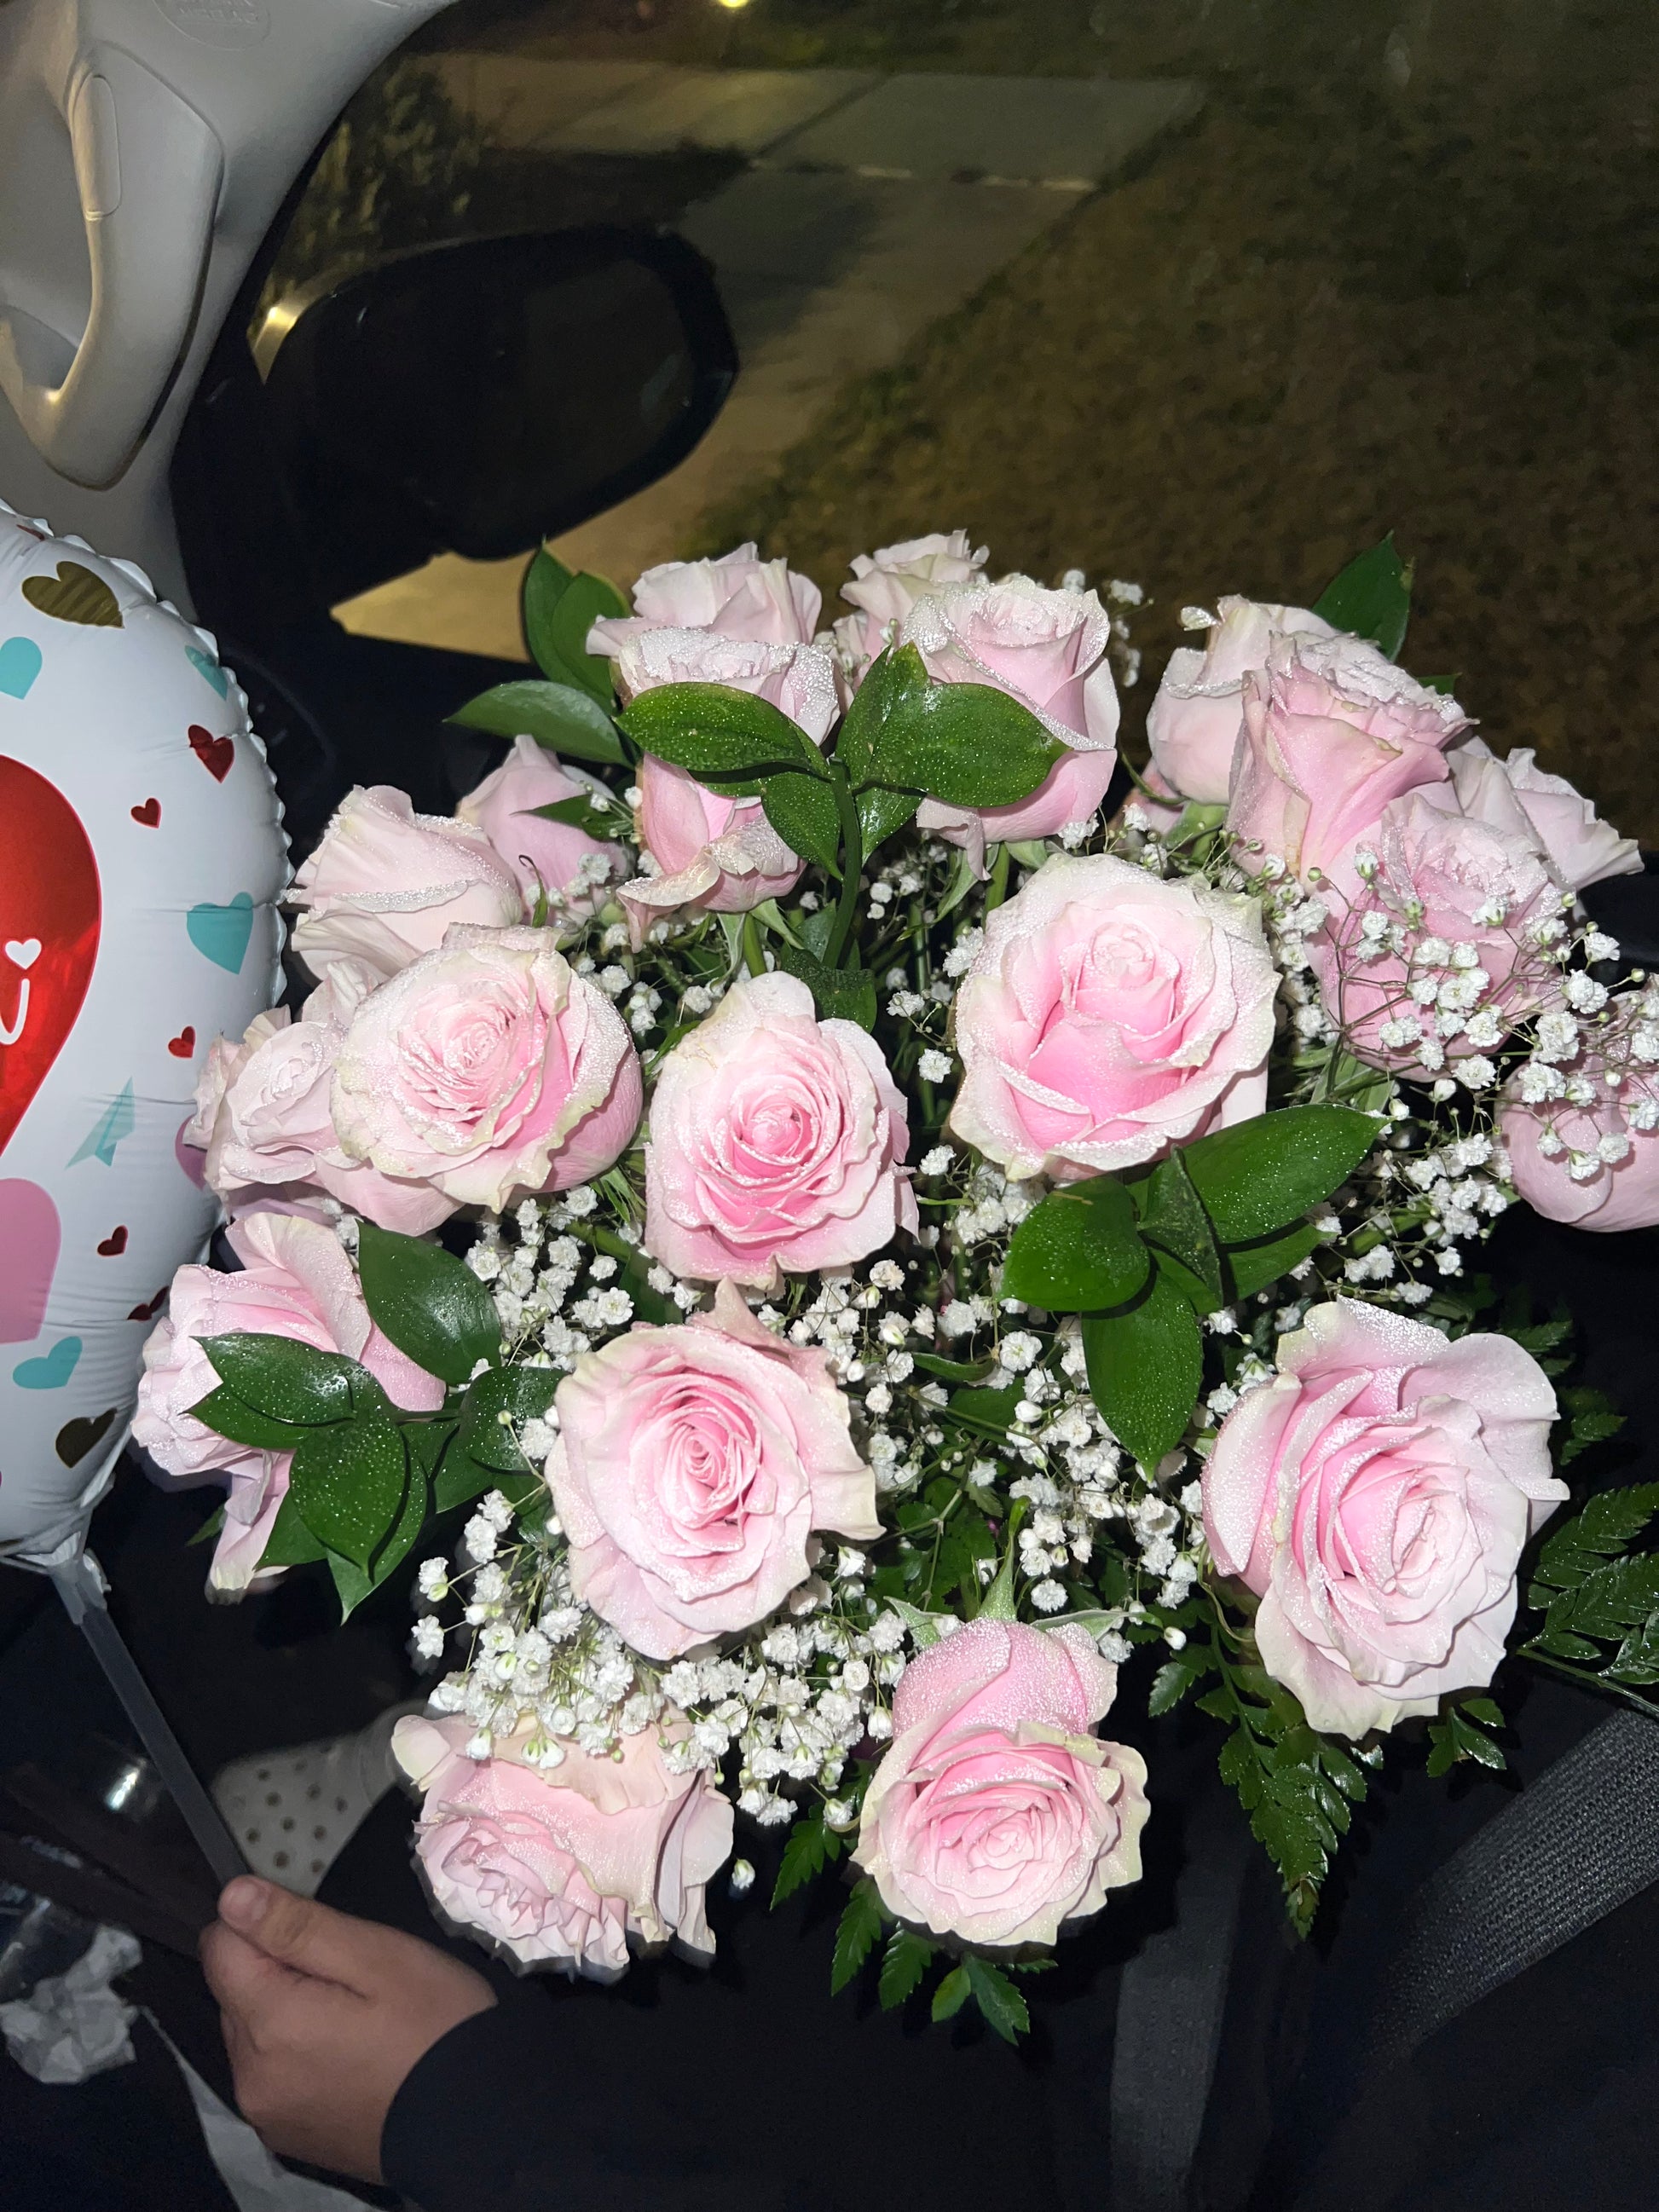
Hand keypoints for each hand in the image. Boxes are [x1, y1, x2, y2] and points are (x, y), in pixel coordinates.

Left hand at [200, 1874, 495, 2180]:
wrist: (477, 2119)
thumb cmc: (434, 2025)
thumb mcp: (377, 1956)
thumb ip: (299, 1927)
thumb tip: (232, 1898)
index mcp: (271, 2025)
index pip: (220, 1948)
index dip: (264, 1924)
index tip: (321, 1935)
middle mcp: (251, 2077)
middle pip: (234, 1993)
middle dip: (278, 1971)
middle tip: (352, 1977)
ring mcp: (267, 2113)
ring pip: (250, 2034)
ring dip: (284, 2013)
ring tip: (355, 2017)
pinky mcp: (286, 2135)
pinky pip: (269, 2074)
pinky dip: (295, 2055)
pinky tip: (348, 2055)